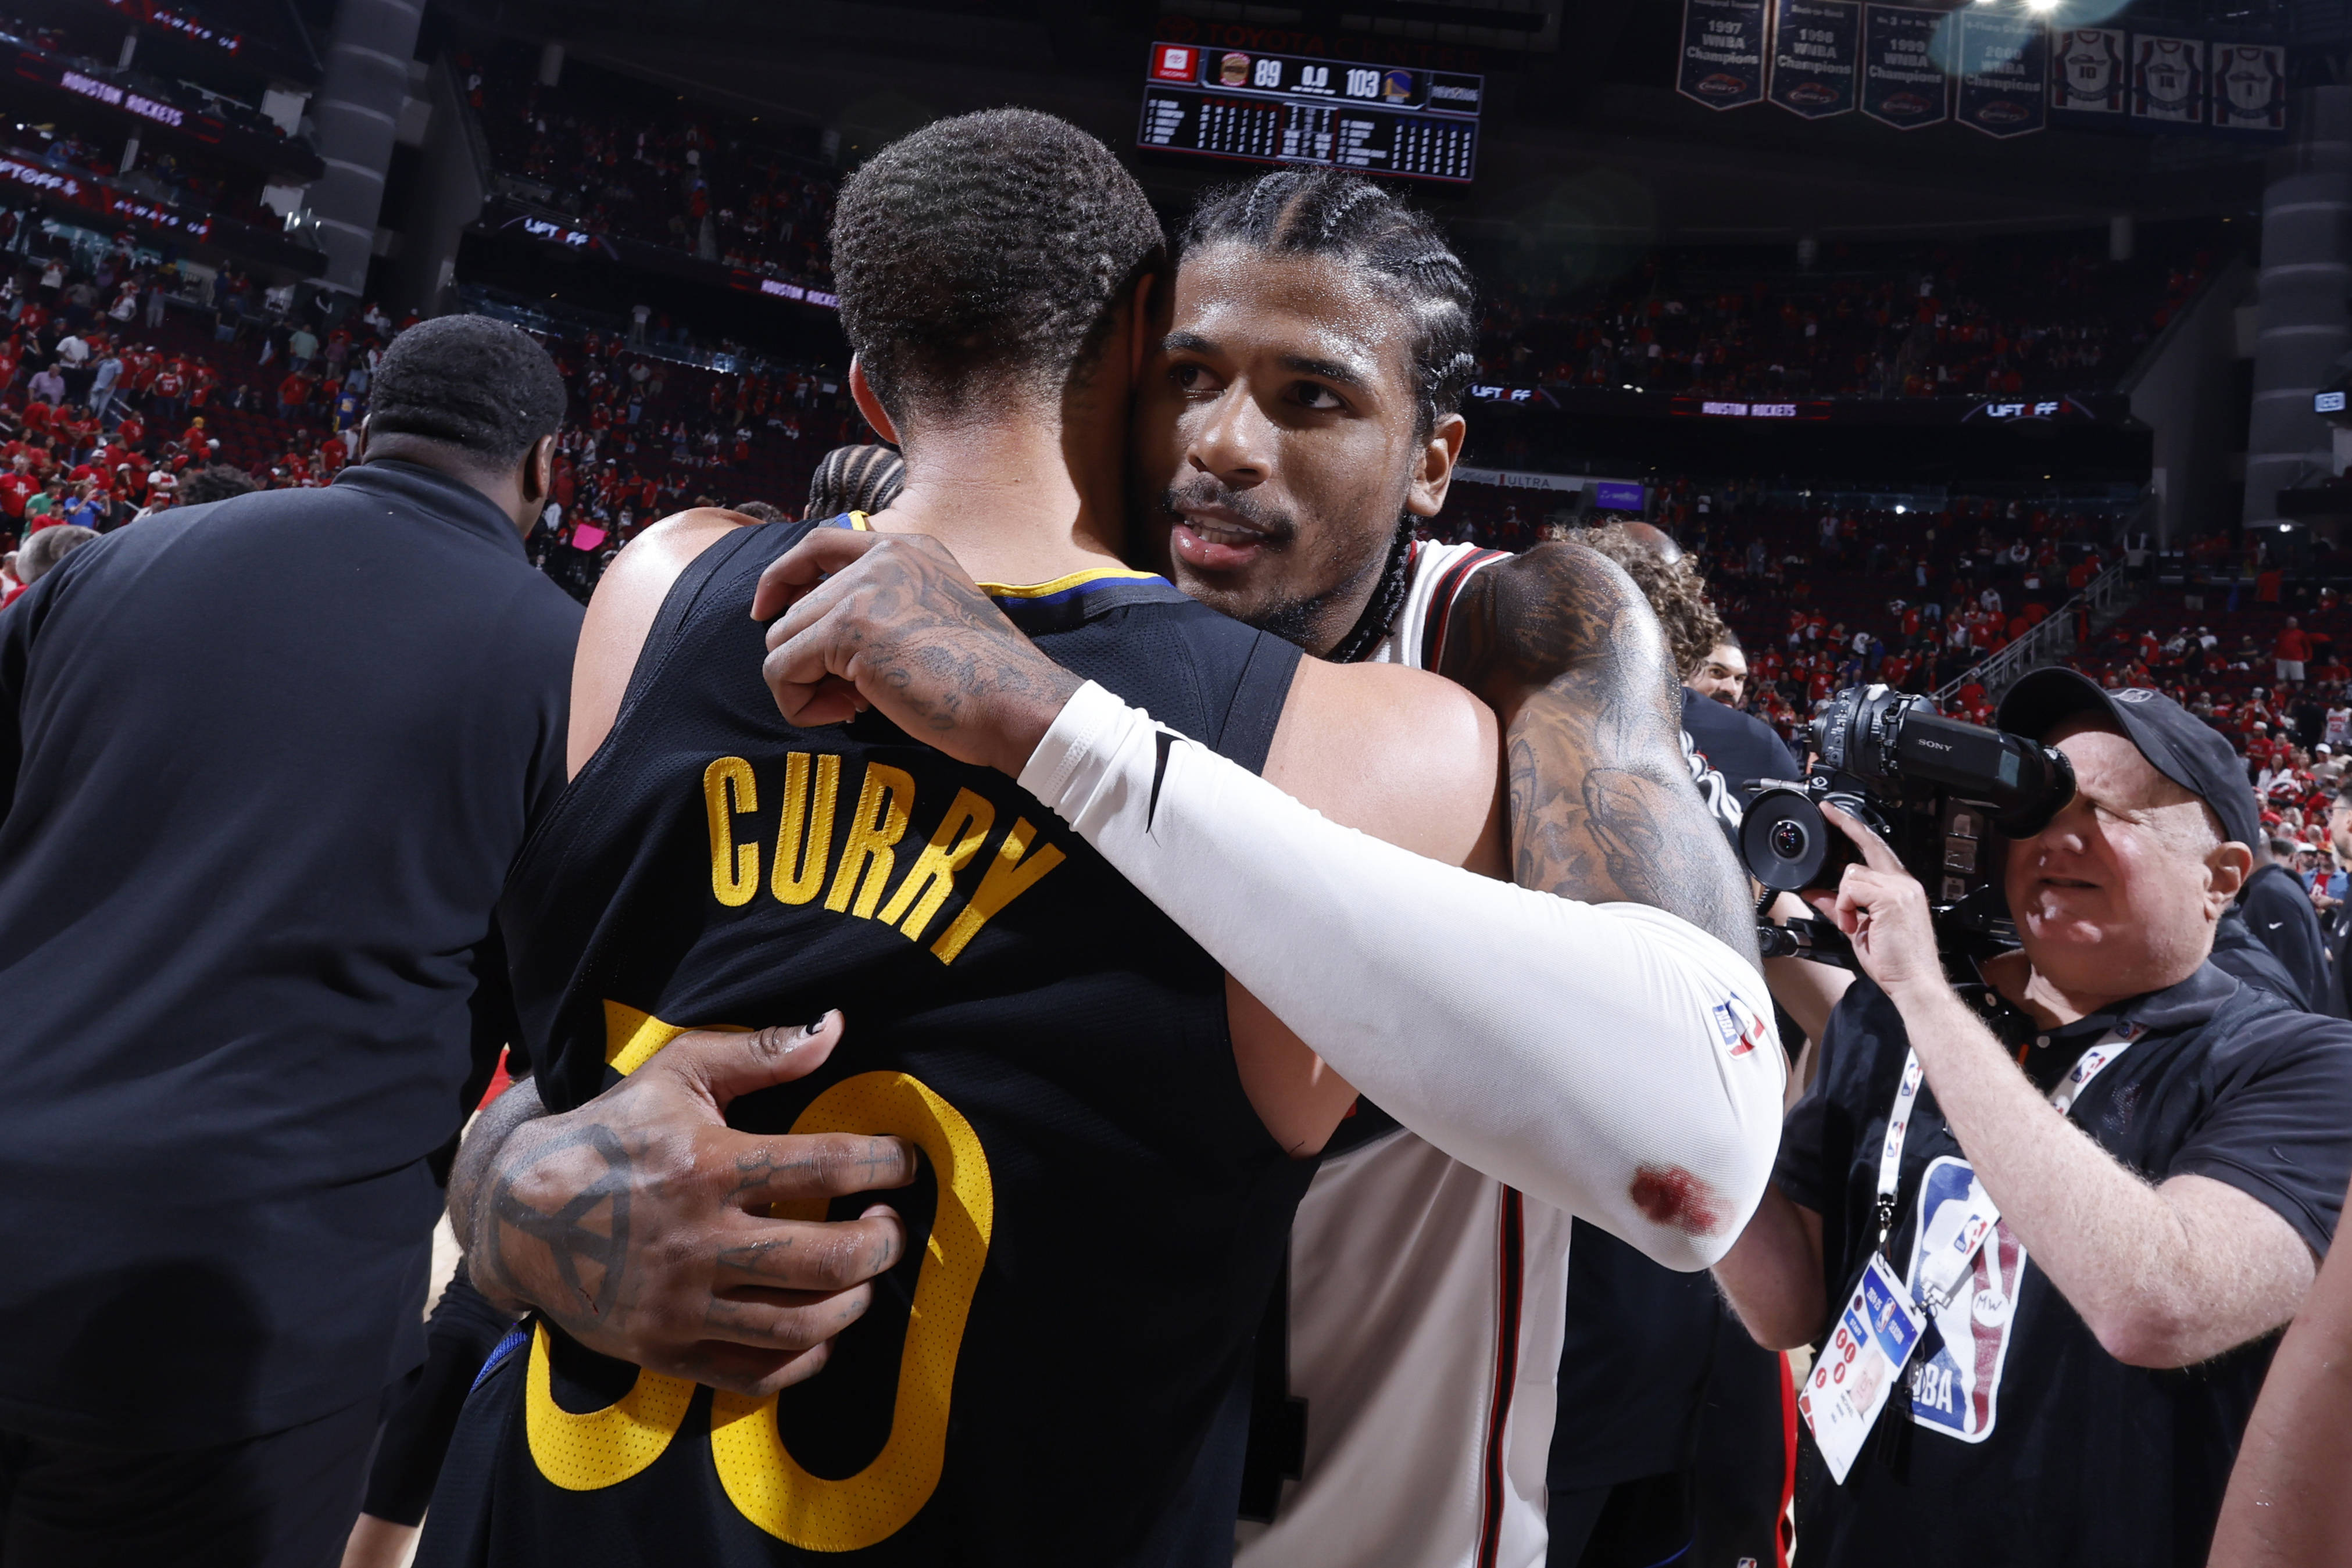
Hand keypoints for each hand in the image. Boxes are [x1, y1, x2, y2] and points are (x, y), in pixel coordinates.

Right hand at [466, 1012, 916, 1397]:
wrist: (519, 1214)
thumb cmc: (612, 1134)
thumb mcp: (678, 1075)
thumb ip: (759, 1052)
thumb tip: (834, 1029)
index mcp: (708, 1166)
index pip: (828, 1167)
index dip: (885, 1163)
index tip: (904, 1163)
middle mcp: (699, 1242)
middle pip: (830, 1259)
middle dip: (883, 1242)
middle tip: (888, 1224)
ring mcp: (682, 1305)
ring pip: (802, 1324)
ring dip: (855, 1301)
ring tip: (862, 1273)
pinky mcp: (668, 1351)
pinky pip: (758, 1376)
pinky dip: (806, 1358)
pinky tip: (822, 1327)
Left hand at [751, 528, 1081, 777]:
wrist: (1017, 702)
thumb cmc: (986, 681)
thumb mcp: (936, 619)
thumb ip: (886, 609)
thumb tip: (818, 640)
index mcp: (908, 548)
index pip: (819, 543)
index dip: (782, 576)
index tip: (765, 610)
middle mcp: (883, 556)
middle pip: (796, 608)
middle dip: (811, 661)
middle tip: (853, 699)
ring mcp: (864, 588)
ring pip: (782, 641)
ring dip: (805, 684)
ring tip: (851, 708)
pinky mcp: (848, 629)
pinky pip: (782, 669)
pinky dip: (799, 704)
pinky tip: (846, 714)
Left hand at [1806, 804, 1945, 1001]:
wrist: (1915, 983)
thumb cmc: (1895, 962)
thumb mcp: (1861, 930)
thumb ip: (1841, 908)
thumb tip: (1817, 894)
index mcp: (1901, 888)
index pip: (1877, 849)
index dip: (1855, 829)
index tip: (1835, 814)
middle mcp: (1904, 884)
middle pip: (1868, 846)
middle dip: (1845, 825)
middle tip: (1826, 810)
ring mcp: (1900, 889)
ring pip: (1852, 872)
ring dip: (1843, 899)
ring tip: (1853, 924)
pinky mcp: (1892, 899)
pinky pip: (1851, 889)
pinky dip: (1845, 907)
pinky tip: (1854, 925)